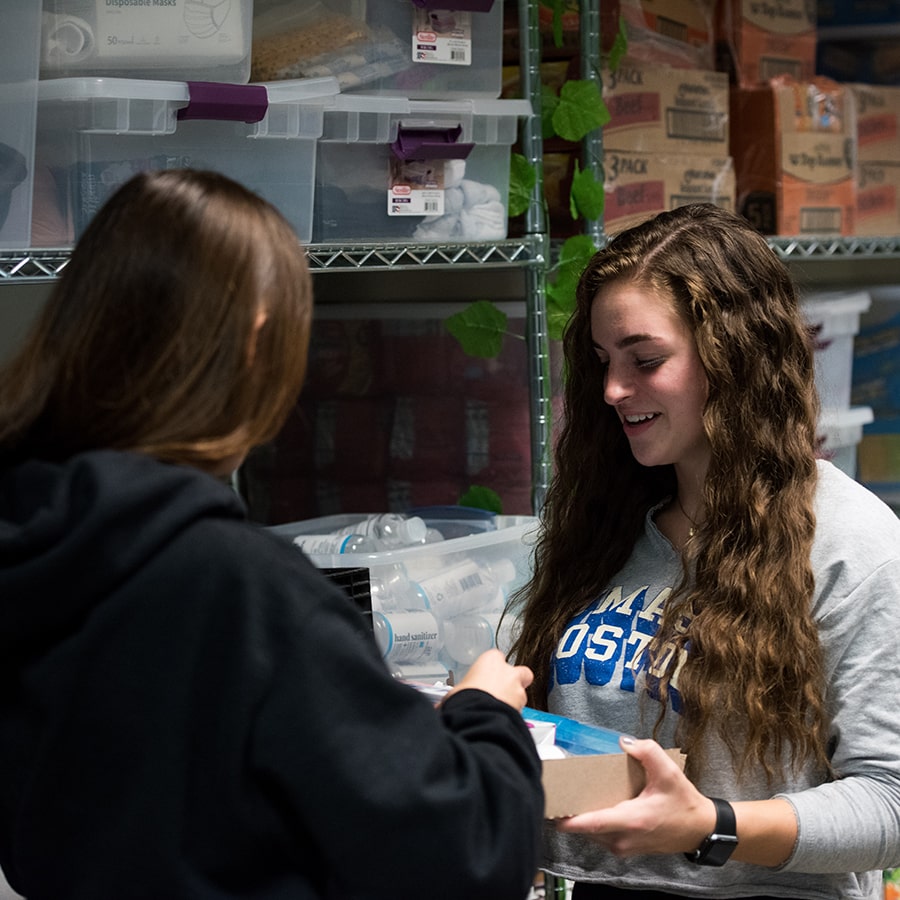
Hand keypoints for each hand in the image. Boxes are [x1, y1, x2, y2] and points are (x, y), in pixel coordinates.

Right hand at [445, 648, 533, 711]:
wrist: (477, 717)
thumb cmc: (465, 698)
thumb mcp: (455, 691)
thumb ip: (459, 692)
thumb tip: (446, 704)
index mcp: (491, 660)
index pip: (496, 657)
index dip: (492, 668)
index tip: (485, 676)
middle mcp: (508, 672)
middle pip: (519, 671)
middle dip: (514, 680)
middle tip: (501, 690)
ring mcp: (518, 689)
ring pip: (521, 693)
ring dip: (513, 700)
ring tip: (498, 710)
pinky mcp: (523, 707)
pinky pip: (520, 710)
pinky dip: (512, 714)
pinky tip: (501, 719)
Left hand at [555, 736, 715, 856]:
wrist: (699, 830)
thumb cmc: (683, 803)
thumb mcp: (669, 772)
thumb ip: (647, 752)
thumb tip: (624, 742)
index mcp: (633, 821)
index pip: (593, 823)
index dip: (570, 819)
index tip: (551, 811)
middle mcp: (623, 839)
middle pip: (585, 829)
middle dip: (569, 812)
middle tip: (558, 791)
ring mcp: (622, 847)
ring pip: (590, 834)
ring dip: (579, 818)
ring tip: (569, 794)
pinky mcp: (623, 848)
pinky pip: (598, 836)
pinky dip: (590, 823)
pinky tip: (589, 804)